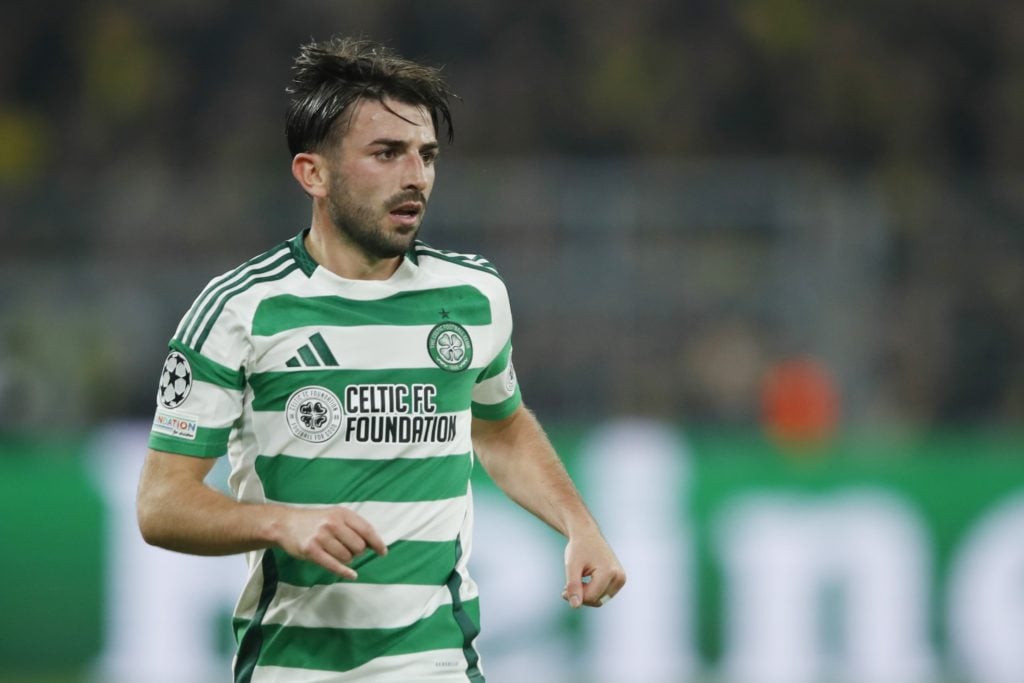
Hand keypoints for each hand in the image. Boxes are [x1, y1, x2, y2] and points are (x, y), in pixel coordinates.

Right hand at [273, 506, 387, 579]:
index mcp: (341, 513)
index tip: (382, 552)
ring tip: (337, 553)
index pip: (366, 530)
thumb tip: (373, 543)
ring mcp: (321, 537)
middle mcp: (332, 524)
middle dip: (357, 551)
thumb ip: (353, 526)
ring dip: (346, 559)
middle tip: (349, 550)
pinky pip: (334, 565)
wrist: (285, 524)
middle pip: (358, 546)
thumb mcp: (335, 515)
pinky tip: (352, 574)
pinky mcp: (311, 551)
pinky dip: (345, 572)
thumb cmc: (315, 521)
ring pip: (347, 557)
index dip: (377, 543)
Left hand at [562, 531, 625, 607]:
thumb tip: (575, 606)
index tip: (563, 589)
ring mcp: (621, 579)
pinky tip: (584, 581)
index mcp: (609, 573)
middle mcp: (619, 577)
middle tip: (567, 586)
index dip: (575, 595)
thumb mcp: (572, 566)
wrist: (587, 534)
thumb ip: (573, 586)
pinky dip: (592, 591)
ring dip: (587, 594)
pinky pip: (603, 594)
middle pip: (596, 600)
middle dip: (581, 595)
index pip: (590, 597)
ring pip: (600, 599)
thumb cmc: (578, 548)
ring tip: (577, 581)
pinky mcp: (619, 580)